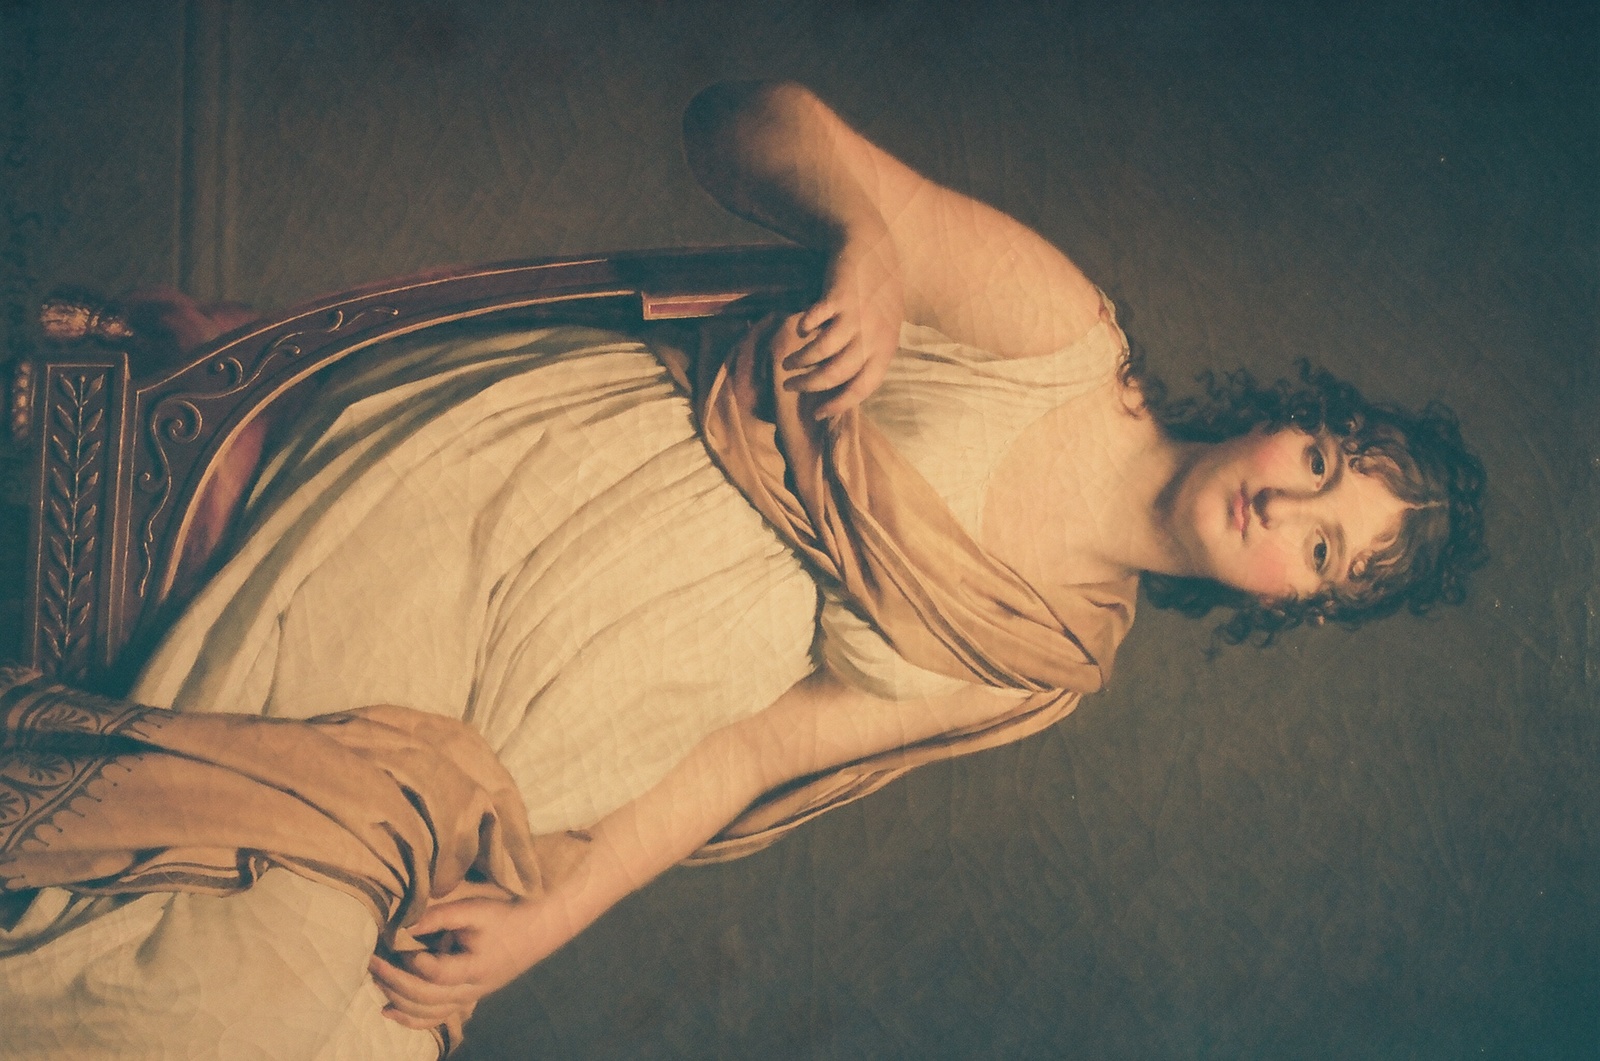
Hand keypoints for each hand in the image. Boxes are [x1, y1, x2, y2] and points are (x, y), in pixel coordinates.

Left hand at [369, 897, 547, 1031]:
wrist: (539, 928)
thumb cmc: (507, 915)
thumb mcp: (476, 909)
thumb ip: (441, 916)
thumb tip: (405, 924)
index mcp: (474, 968)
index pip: (434, 973)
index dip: (412, 961)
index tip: (396, 941)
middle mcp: (470, 990)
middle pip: (424, 997)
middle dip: (393, 980)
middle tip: (371, 960)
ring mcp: (468, 998)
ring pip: (427, 1012)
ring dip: (397, 998)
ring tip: (376, 979)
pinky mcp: (466, 998)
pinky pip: (435, 1017)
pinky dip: (410, 1018)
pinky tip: (388, 1011)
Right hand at [780, 230, 902, 418]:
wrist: (873, 250)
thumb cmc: (875, 295)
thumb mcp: (881, 328)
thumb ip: (867, 354)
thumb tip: (840, 386)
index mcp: (885, 348)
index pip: (862, 387)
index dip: (838, 403)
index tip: (817, 413)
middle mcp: (873, 336)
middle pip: (837, 373)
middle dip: (809, 385)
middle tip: (789, 386)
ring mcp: (856, 316)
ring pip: (822, 351)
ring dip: (800, 360)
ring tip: (787, 362)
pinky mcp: (838, 296)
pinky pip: (815, 321)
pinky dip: (804, 327)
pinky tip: (800, 328)